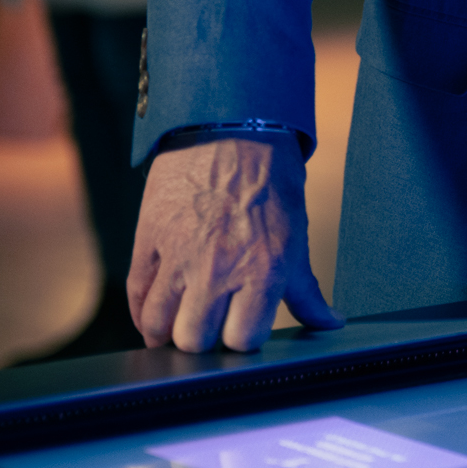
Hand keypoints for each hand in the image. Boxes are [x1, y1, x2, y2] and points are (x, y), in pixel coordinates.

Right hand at [128, 132, 344, 350]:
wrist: (231, 125)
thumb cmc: (271, 180)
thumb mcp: (296, 235)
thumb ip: (305, 288)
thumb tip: (328, 323)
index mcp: (262, 269)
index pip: (243, 340)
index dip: (243, 340)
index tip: (242, 331)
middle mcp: (218, 268)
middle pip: (195, 340)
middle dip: (203, 342)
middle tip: (208, 329)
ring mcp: (179, 254)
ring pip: (158, 324)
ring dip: (166, 332)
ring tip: (177, 326)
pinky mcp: (149, 238)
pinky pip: (137, 293)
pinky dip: (142, 312)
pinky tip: (153, 315)